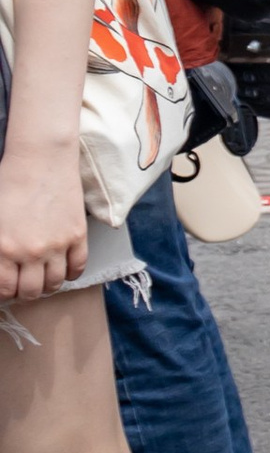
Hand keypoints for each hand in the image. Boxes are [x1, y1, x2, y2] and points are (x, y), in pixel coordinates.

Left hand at [0, 139, 86, 296]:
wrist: (41, 159)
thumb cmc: (9, 182)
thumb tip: (1, 265)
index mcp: (3, 248)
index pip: (5, 289)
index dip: (5, 293)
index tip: (6, 289)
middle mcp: (30, 252)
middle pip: (31, 292)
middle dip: (25, 292)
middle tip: (23, 284)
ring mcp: (57, 245)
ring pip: (54, 284)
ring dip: (47, 286)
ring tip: (42, 278)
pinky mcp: (77, 236)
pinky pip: (78, 268)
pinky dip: (71, 275)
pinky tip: (63, 270)